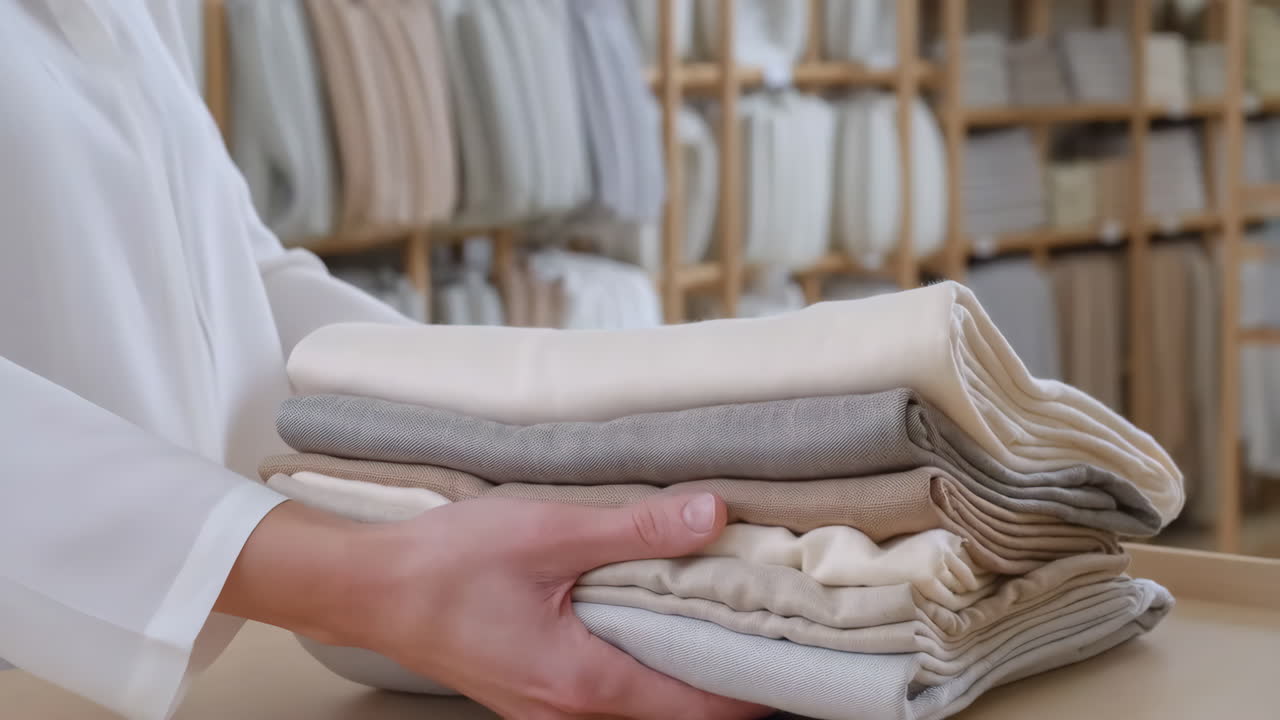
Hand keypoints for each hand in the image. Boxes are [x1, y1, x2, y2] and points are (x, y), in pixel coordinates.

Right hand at [219, 493, 770, 719]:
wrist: (369, 590)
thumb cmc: (447, 566)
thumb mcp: (547, 534)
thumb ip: (634, 529)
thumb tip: (711, 516)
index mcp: (586, 683)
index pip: (698, 706)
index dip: (753, 688)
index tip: (796, 660)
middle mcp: (572, 712)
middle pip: (675, 711)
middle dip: (726, 678)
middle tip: (769, 628)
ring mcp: (549, 708)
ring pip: (641, 703)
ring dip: (683, 670)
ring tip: (722, 619)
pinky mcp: (533, 691)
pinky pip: (607, 690)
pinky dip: (643, 663)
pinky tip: (650, 619)